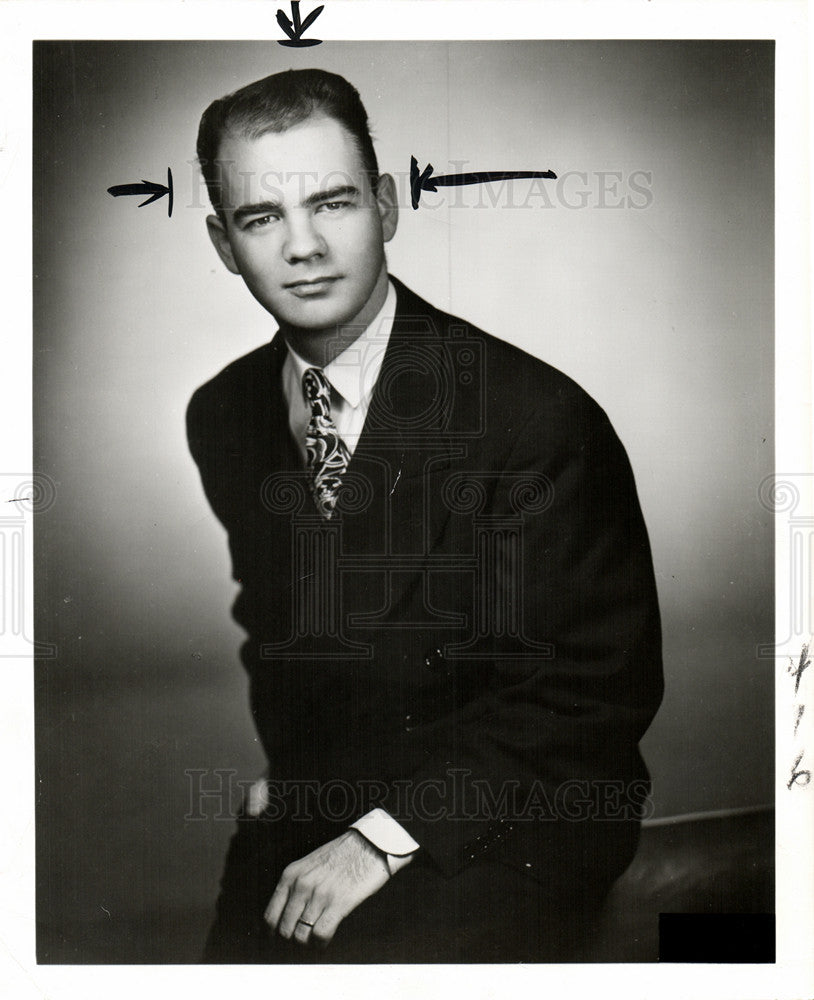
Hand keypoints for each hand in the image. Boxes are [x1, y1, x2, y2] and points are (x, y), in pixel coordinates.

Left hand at [265, 830, 389, 947]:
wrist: (368, 843)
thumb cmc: (341, 855)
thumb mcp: (309, 865)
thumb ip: (295, 886)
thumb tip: (286, 916)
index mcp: (290, 874)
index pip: (270, 916)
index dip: (274, 932)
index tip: (280, 939)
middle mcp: (301, 885)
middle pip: (285, 930)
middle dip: (293, 939)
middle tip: (304, 938)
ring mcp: (319, 894)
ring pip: (301, 936)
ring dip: (308, 943)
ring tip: (315, 939)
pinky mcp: (339, 902)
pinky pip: (320, 934)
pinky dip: (321, 943)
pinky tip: (325, 939)